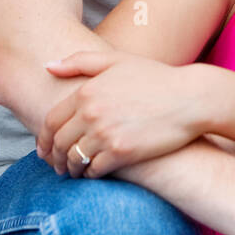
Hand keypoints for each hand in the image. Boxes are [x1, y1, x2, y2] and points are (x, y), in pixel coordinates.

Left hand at [35, 48, 205, 176]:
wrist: (191, 98)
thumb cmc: (156, 78)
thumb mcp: (117, 60)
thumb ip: (80, 61)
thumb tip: (48, 66)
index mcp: (86, 91)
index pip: (50, 122)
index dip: (43, 140)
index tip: (45, 150)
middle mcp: (91, 113)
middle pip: (59, 143)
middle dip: (54, 158)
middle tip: (56, 166)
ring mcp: (106, 133)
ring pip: (74, 159)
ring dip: (70, 169)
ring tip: (73, 172)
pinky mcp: (122, 152)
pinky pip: (94, 170)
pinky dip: (90, 174)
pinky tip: (94, 173)